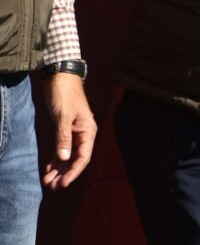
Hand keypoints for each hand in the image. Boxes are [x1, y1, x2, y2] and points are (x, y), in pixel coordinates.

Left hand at [41, 72, 95, 189]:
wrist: (60, 76)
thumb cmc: (63, 94)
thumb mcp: (62, 116)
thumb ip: (63, 138)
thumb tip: (64, 159)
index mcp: (88, 131)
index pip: (83, 157)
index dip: (73, 172)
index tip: (63, 184)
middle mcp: (83, 134)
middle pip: (75, 159)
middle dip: (64, 174)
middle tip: (51, 187)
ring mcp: (74, 132)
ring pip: (68, 156)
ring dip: (59, 169)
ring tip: (47, 182)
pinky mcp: (65, 129)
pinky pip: (62, 149)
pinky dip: (55, 159)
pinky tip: (48, 169)